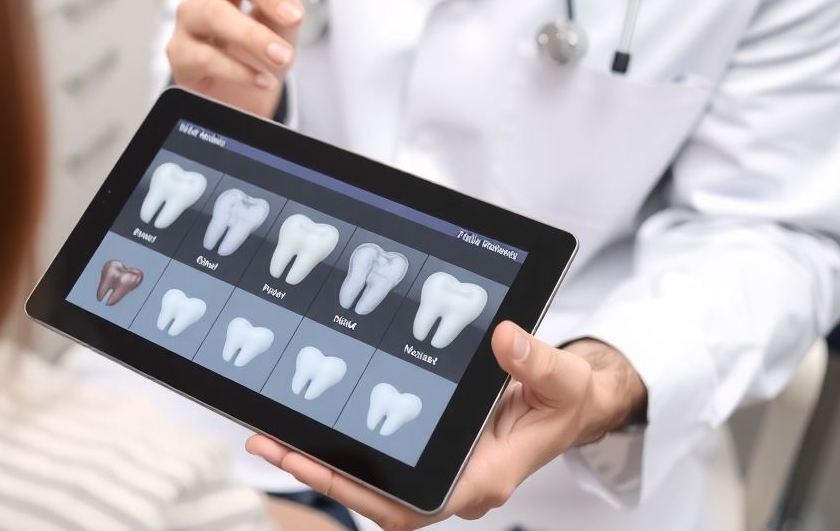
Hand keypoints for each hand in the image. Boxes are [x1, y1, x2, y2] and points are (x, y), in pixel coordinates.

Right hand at [167, 0, 303, 117]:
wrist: (237, 92)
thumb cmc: (254, 52)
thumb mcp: (278, 31)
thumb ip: (285, 16)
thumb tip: (292, 9)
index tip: (295, 16)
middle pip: (220, 1)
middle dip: (257, 29)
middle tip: (286, 53)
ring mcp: (185, 26)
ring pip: (211, 19)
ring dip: (250, 41)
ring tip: (279, 62)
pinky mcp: (178, 55)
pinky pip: (204, 59)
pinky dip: (237, 72)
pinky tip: (261, 82)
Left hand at [246, 322, 647, 529]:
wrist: (571, 401)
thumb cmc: (566, 398)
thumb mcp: (562, 378)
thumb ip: (537, 362)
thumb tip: (505, 337)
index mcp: (484, 476)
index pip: (414, 501)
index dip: (364, 491)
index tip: (321, 465)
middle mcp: (457, 484)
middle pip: (378, 500)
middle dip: (322, 476)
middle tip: (271, 444)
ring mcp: (440, 471)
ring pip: (371, 485)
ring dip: (321, 463)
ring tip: (268, 435)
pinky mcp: (430, 453)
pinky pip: (378, 462)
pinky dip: (341, 449)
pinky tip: (305, 424)